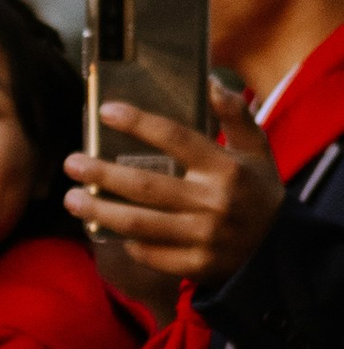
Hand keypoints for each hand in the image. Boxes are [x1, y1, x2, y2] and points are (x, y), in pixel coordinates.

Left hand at [64, 80, 281, 283]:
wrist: (278, 249)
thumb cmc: (258, 192)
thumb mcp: (257, 149)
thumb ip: (235, 116)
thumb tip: (210, 83)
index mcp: (226, 168)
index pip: (176, 138)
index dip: (139, 123)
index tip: (106, 111)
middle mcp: (213, 202)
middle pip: (146, 186)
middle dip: (102, 174)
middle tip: (71, 163)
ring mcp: (203, 237)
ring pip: (139, 224)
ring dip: (100, 211)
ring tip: (71, 199)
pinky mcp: (195, 265)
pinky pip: (149, 253)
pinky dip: (126, 241)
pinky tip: (105, 228)